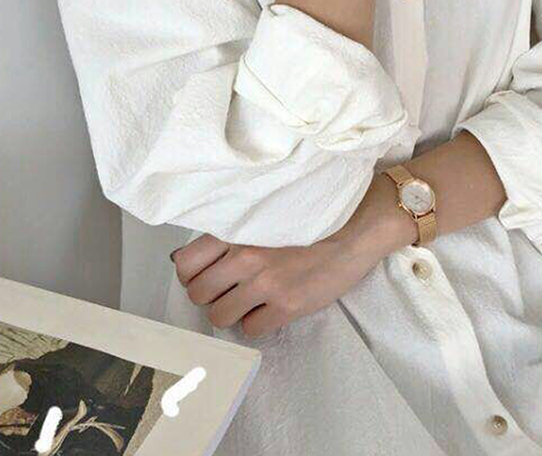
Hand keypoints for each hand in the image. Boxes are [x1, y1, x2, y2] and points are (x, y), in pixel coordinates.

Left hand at [171, 173, 415, 337]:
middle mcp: (244, 256)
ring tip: (250, 300)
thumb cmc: (314, 216)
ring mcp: (265, 282)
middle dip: (210, 295)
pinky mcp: (287, 305)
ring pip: (219, 316)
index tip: (206, 274)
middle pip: (197, 293)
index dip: (192, 273)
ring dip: (231, 312)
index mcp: (236, 229)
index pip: (184, 263)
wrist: (357, 226)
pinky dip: (257, 323)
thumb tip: (207, 257)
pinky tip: (271, 308)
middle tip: (229, 290)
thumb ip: (236, 230)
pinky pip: (250, 329)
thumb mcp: (266, 212)